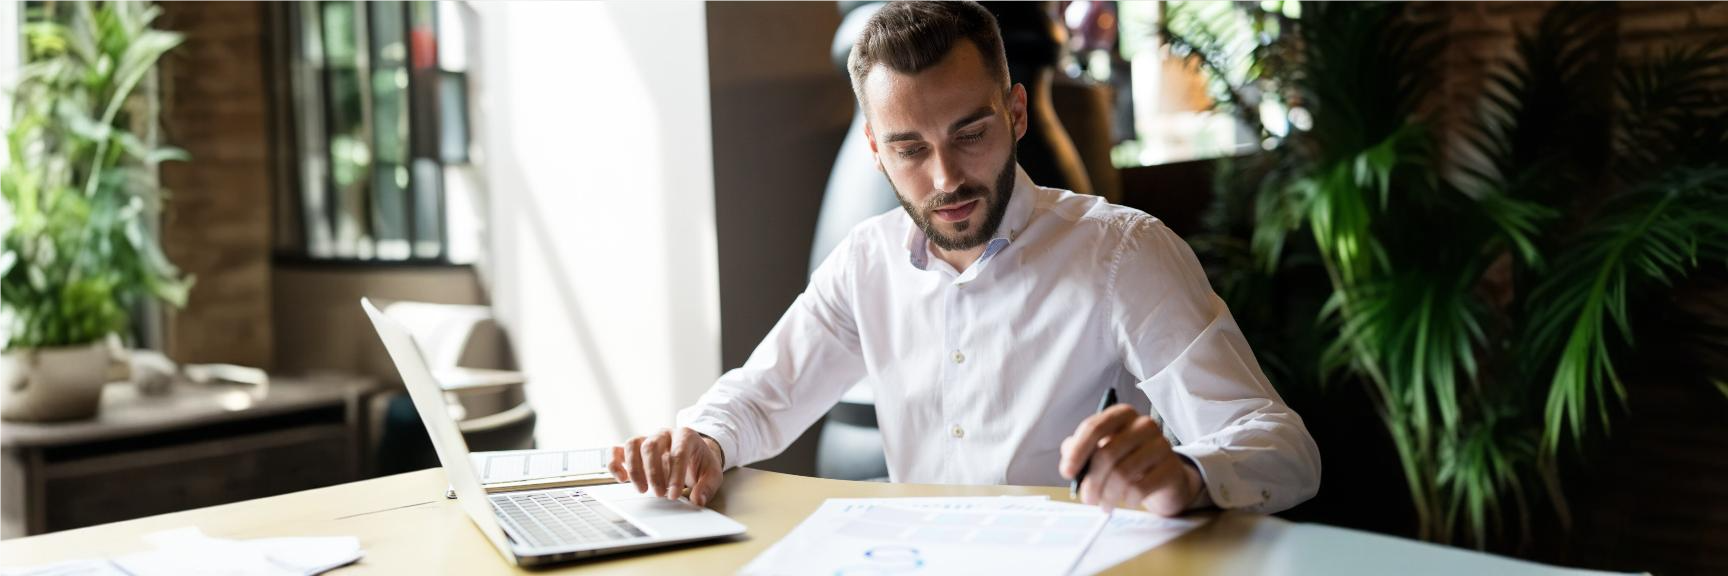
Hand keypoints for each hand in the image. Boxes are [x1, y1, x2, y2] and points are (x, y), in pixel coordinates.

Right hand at [608, 427, 724, 506]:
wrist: (694, 453)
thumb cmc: (701, 462)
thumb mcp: (713, 474)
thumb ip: (707, 487)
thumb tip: (697, 500)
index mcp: (685, 436)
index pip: (678, 452)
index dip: (675, 475)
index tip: (674, 494)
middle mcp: (664, 434)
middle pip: (651, 446)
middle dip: (653, 473)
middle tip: (659, 494)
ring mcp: (647, 438)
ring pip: (632, 445)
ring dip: (634, 469)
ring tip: (641, 489)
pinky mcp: (635, 448)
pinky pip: (617, 450)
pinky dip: (615, 464)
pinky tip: (622, 479)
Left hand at [1059, 404, 1204, 515]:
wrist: (1166, 477)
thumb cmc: (1130, 461)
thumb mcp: (1104, 450)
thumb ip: (1081, 450)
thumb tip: (1068, 461)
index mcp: (1122, 415)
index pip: (1094, 428)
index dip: (1077, 452)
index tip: (1067, 473)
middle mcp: (1144, 425)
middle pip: (1107, 454)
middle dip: (1091, 481)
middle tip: (1087, 498)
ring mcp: (1161, 445)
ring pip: (1122, 474)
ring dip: (1107, 495)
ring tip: (1105, 505)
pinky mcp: (1171, 468)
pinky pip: (1140, 488)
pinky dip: (1127, 500)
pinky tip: (1126, 501)